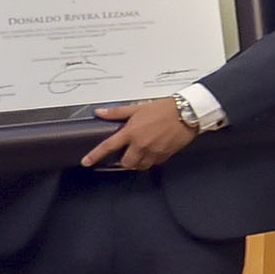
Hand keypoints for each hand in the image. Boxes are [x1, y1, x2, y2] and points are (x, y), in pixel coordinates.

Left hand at [82, 98, 197, 171]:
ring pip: (140, 166)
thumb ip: (117, 112)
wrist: (187, 113)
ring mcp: (153, 151)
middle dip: (124, 161)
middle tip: (126, 155)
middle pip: (126, 163)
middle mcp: (141, 144)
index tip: (86, 162)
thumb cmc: (165, 109)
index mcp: (131, 132)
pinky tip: (152, 152)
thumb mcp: (138, 107)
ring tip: (139, 154)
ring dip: (137, 162)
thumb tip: (100, 112)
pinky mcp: (165, 155)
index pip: (108, 147)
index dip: (95, 155)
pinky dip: (151, 160)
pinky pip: (154, 163)